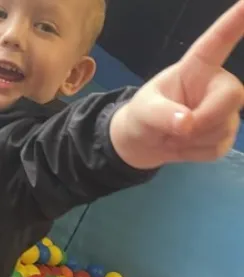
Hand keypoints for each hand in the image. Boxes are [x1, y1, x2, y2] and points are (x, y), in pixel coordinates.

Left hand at [111, 0, 243, 169]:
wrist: (143, 143)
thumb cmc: (143, 116)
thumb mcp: (143, 112)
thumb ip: (161, 115)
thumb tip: (186, 124)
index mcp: (195, 69)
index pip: (216, 43)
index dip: (233, 23)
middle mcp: (216, 85)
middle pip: (232, 97)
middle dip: (204, 119)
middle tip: (175, 130)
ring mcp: (223, 111)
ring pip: (223, 128)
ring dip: (193, 140)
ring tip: (173, 135)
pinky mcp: (224, 135)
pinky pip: (217, 149)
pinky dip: (194, 154)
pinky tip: (183, 145)